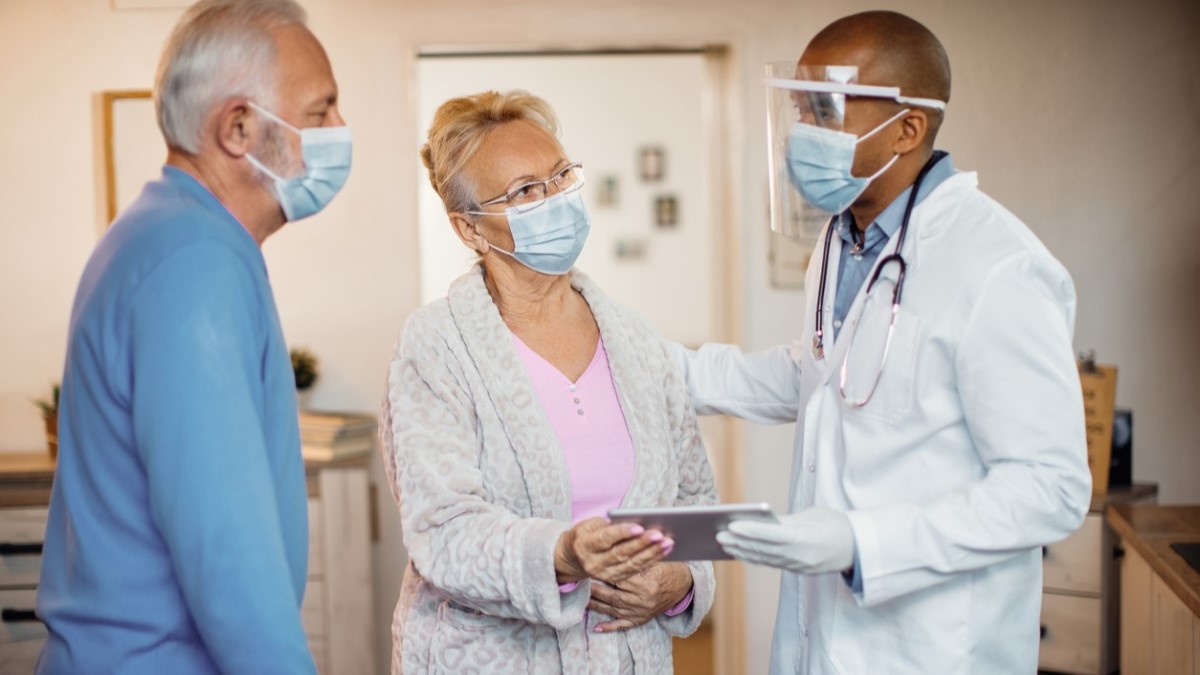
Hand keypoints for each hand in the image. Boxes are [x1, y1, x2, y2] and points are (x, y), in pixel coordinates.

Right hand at [555, 517, 673, 584]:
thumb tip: (633, 523)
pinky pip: (636, 570)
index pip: (606, 539)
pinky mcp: (614, 579)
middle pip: (622, 553)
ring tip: (668, 542)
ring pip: (632, 564)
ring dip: (652, 553)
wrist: (571, 559)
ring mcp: (604, 574)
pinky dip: (651, 560)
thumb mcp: (588, 525)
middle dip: (642, 544)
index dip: (623, 533)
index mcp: (584, 546)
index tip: (639, 526)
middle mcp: (594, 563)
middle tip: (659, 534)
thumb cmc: (584, 535)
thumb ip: (608, 525)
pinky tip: (664, 550)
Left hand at [588, 562, 692, 632]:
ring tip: (582, 597)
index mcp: (647, 583)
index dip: (605, 572)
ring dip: (597, 604)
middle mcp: (643, 601)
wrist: (683, 585)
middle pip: (613, 594)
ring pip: (614, 609)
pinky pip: (623, 625)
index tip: (591, 566)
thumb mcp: (654, 559)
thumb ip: (636, 556)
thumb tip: (615, 546)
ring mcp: (641, 612)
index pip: (620, 577)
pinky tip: (596, 628)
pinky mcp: (641, 620)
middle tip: (581, 582)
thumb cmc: (667, 568)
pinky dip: (609, 627)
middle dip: (596, 588)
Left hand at [716, 507, 853, 573]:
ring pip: (765, 559)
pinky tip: (738, 551)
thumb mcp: (814, 515)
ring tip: (722, 542)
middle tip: (717, 534)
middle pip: (766, 550)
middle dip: (740, 542)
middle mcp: (802, 557)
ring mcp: (799, 566)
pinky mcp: (797, 569)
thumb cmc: (836, 525)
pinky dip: (753, 557)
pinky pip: (771, 563)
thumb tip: (761, 522)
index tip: (733, 525)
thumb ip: (788, 521)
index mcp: (809, 539)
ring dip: (742, 551)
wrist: (859, 548)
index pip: (775, 536)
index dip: (753, 532)